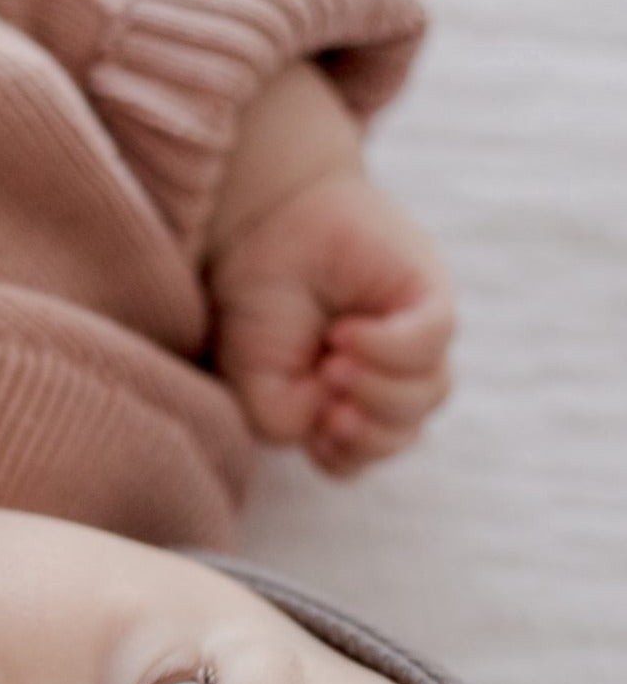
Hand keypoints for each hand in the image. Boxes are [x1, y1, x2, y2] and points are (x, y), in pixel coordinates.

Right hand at [203, 163, 455, 477]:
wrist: (261, 228)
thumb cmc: (256, 306)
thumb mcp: (252, 383)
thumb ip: (286, 423)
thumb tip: (338, 418)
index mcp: (343, 401)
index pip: (363, 455)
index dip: (343, 453)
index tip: (311, 427)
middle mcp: (385, 373)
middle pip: (401, 433)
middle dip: (364, 430)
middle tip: (323, 385)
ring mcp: (411, 336)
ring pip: (427, 396)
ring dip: (377, 391)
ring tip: (334, 359)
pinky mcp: (426, 296)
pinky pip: (431, 342)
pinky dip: (388, 348)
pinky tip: (349, 332)